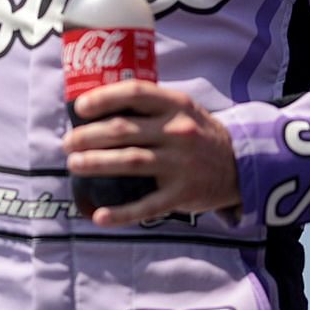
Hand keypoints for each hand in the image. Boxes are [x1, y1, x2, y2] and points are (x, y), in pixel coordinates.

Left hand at [62, 81, 241, 226]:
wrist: (242, 166)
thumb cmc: (198, 132)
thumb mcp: (182, 108)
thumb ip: (149, 104)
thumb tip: (96, 103)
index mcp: (176, 105)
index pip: (135, 93)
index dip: (103, 98)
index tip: (79, 108)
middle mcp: (178, 132)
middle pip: (123, 130)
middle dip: (88, 136)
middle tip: (67, 143)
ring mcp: (181, 164)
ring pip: (130, 162)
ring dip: (96, 163)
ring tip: (73, 165)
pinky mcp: (182, 195)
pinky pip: (147, 206)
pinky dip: (121, 213)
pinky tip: (99, 216)